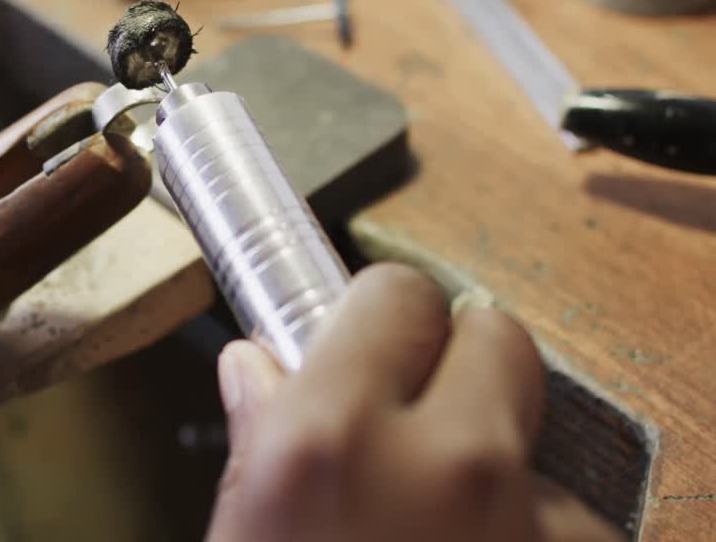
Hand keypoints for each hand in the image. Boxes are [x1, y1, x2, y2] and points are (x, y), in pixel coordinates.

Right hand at [206, 263, 623, 541]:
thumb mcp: (244, 530)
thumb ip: (259, 441)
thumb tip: (257, 371)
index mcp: (329, 440)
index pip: (393, 291)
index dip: (379, 317)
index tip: (370, 334)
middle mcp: (442, 463)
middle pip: (492, 333)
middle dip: (454, 359)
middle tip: (412, 413)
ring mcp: (523, 517)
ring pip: (529, 430)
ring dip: (492, 458)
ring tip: (438, 520)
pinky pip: (564, 511)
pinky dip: (526, 528)